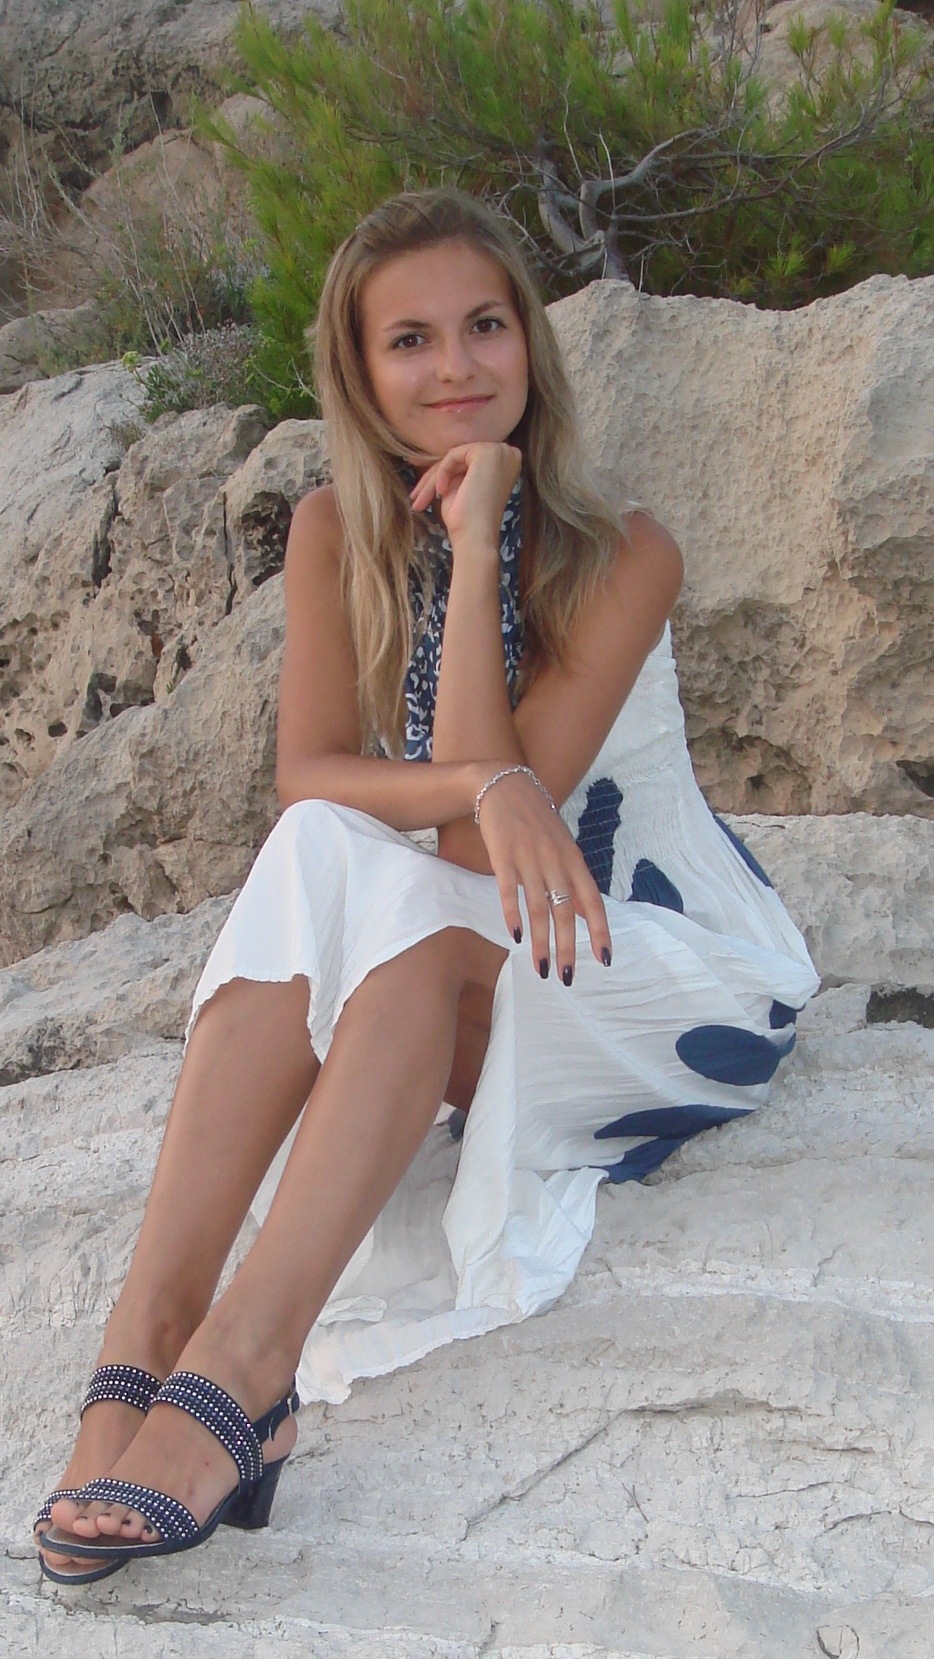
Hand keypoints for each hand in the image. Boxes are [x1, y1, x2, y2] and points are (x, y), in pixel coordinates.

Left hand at [408, 442, 521, 556]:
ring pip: (455, 457)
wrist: (476, 537)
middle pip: (461, 459)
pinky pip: (454, 455)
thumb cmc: (469, 520)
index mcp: (505, 464)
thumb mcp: (462, 488)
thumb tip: (438, 460)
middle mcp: (508, 454)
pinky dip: (442, 473)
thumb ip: (457, 470)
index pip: (468, 463)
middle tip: (415, 497)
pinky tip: (441, 491)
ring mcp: (499, 451)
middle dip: (434, 478)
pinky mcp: (487, 452)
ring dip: (433, 478)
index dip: (445, 475)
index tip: (424, 493)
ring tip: (419, 500)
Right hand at [474, 769, 612, 981]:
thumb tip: (584, 913)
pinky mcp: (503, 856)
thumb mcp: (562, 845)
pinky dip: (513, 914)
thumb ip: (572, 878)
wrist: (504, 786)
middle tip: (567, 976)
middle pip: (565, 911)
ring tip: (541, 968)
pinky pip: (510, 890)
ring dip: (541, 941)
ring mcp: (530, 858)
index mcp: (573, 859)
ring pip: (539, 908)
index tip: (605, 959)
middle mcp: (555, 861)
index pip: (592, 901)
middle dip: (568, 947)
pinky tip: (515, 936)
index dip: (600, 931)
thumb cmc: (536, 819)